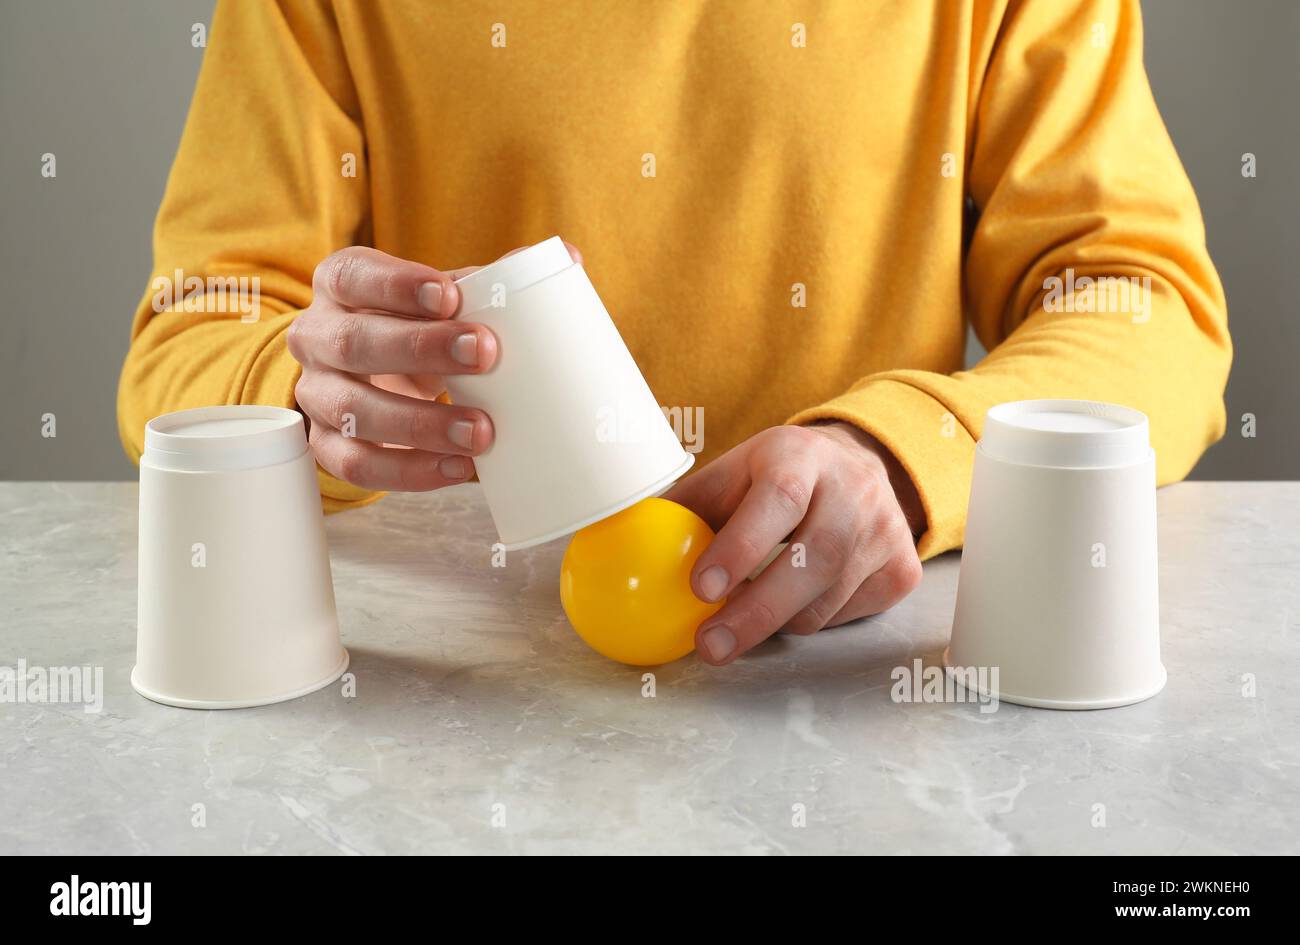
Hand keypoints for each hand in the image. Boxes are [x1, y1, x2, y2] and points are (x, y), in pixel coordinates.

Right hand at [288, 242, 579, 489]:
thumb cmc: (415, 326)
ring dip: (420, 424)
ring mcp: (317, 394)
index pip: (355, 276)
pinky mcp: (327, 444)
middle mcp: (317, 336)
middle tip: (485, 354)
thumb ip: (491, 280)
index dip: (398, 285)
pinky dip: (412, 471)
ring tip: (482, 432)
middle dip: (420, 350)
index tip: (451, 296)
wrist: (369, 375)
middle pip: (354, 343)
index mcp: (341, 285)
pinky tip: (460, 469)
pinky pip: (358, 465)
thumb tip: (569, 260)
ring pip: (354, 411)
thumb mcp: (440, 298)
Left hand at [663, 422, 925, 665]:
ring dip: (776, 623)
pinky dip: (811, 621)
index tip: (702, 588)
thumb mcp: (730, 473)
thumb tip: (617, 539)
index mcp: (799, 456)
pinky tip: (789, 607)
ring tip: (738, 626)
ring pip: (827, 598)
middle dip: (756, 611)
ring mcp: (886, 530)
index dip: (742, 546)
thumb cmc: (775, 476)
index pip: (778, 499)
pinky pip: (849, 614)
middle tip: (710, 645)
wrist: (858, 465)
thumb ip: (683, 507)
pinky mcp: (902, 568)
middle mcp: (853, 488)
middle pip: (812, 559)